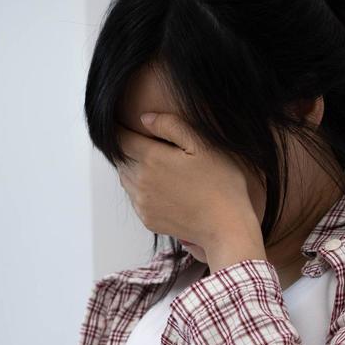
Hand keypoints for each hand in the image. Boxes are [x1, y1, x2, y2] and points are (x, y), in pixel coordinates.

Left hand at [114, 111, 258, 249]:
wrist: (226, 226)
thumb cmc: (221, 182)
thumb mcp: (203, 145)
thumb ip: (171, 126)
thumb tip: (144, 118)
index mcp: (152, 158)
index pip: (120, 139)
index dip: (118, 129)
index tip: (120, 123)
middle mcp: (140, 181)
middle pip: (120, 159)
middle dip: (125, 148)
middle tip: (137, 141)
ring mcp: (142, 203)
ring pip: (125, 179)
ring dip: (131, 168)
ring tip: (150, 162)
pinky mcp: (147, 219)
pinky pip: (134, 198)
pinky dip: (139, 189)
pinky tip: (159, 185)